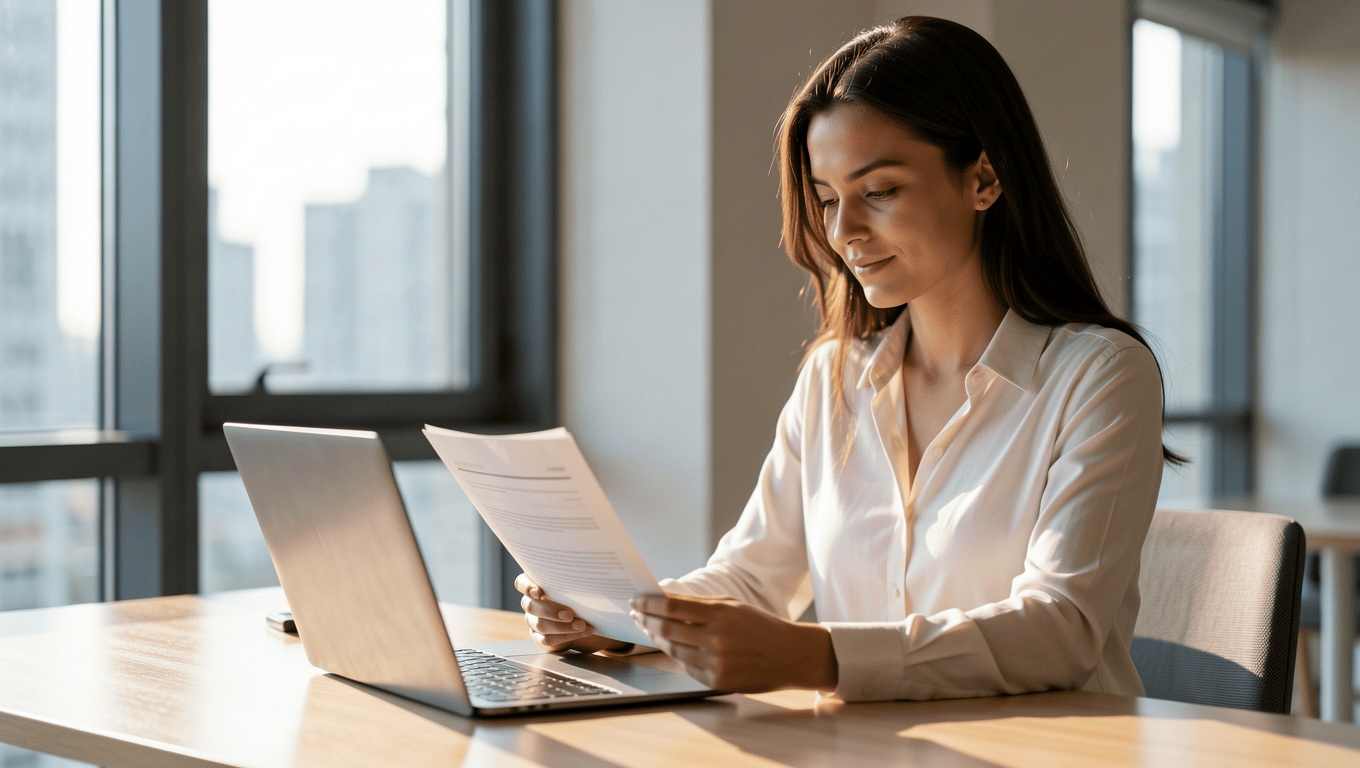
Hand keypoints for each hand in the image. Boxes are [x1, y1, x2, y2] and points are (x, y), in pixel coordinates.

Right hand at [514, 574, 631, 653]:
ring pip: (540, 625)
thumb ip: (576, 576)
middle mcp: (531, 603)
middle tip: (570, 614)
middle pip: (531, 606)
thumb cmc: (578, 594)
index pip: (521, 583)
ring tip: (582, 625)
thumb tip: (597, 566)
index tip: (539, 591)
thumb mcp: (576, 584)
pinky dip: (566, 636)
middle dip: (551, 611)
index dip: (527, 587)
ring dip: (563, 626)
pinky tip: (582, 632)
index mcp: (535, 585)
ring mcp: (533, 622)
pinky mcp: (540, 638)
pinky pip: (547, 640)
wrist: (583, 617)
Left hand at [629, 593, 837, 692]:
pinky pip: (688, 667)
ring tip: (649, 629)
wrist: (790, 655)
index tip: (636, 601)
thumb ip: (700, 605)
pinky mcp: (717, 681)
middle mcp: (716, 638)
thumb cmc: (761, 626)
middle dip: (646, 620)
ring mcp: (716, 662)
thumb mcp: (733, 606)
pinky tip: (672, 647)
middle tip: (636, 615)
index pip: (671, 607)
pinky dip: (678, 656)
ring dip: (657, 638)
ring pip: (673, 650)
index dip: (648, 604)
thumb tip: (665, 602)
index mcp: (720, 613)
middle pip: (666, 629)